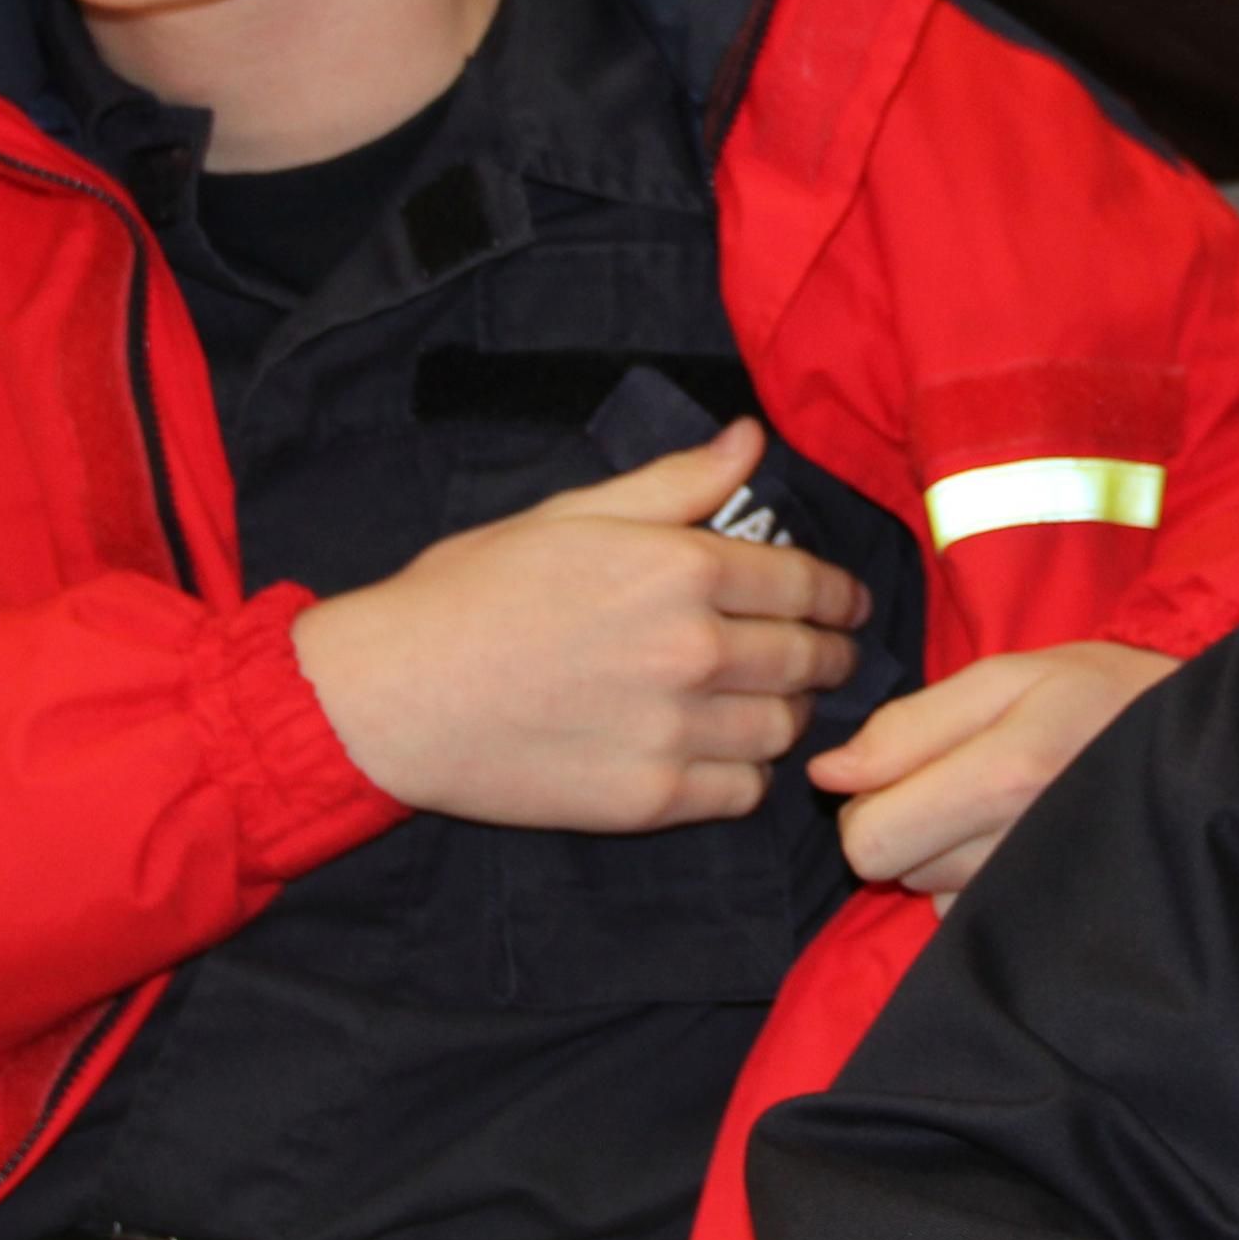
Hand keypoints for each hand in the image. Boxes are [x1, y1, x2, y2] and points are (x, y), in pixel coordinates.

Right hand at [291, 421, 869, 832]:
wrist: (390, 695)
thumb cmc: (470, 593)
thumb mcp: (572, 513)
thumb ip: (675, 483)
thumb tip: (749, 440)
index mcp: (679, 568)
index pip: (806, 584)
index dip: (840, 596)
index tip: (848, 605)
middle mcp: (691, 649)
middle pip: (809, 659)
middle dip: (829, 655)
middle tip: (827, 655)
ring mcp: (673, 730)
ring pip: (786, 729)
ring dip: (791, 714)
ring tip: (774, 704)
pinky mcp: (649, 798)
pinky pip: (743, 792)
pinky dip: (748, 774)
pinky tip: (724, 753)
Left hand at [807, 639, 1177, 903]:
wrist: (1208, 749)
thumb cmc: (1103, 695)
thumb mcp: (1007, 675)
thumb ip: (910, 724)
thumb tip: (828, 775)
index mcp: (1005, 776)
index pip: (869, 840)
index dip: (867, 801)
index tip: (904, 768)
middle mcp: (1017, 852)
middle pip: (891, 871)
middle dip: (902, 822)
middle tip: (955, 779)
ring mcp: (1034, 900)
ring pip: (927, 893)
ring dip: (942, 850)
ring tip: (1001, 804)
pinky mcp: (1045, 928)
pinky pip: (967, 915)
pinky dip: (974, 880)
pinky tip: (1018, 839)